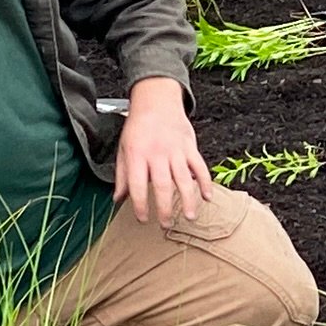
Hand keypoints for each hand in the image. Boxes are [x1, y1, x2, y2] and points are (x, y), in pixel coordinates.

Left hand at [114, 77, 211, 223]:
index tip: (143, 219)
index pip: (137, 185)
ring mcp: (176, 150)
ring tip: (190, 217)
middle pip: (162, 185)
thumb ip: (122, 175)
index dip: (140, 204)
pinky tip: (207, 197)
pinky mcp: (190, 146)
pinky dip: (206, 182)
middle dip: (165, 207)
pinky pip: (200, 166)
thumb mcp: (123, 149)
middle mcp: (157, 154)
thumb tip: (117, 199)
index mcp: (137, 155)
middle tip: (166, 224)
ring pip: (184, 178)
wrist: (156, 101)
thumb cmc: (138, 127)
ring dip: (188, 200)